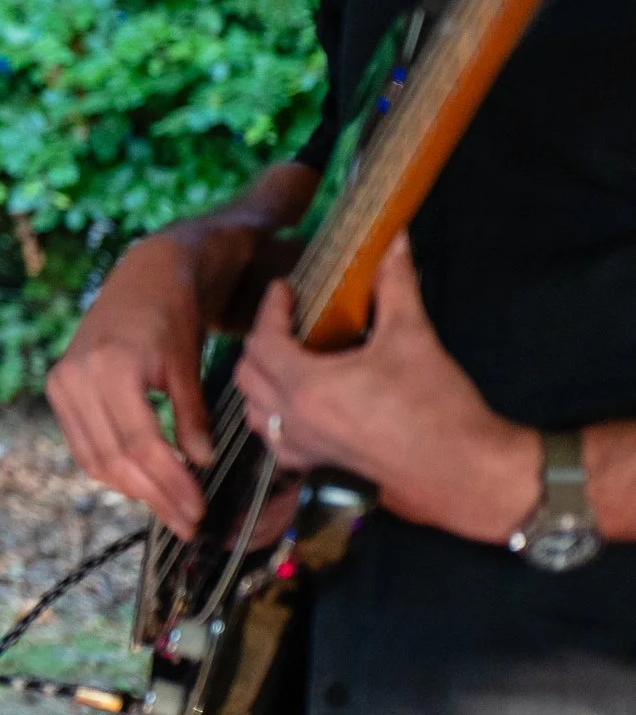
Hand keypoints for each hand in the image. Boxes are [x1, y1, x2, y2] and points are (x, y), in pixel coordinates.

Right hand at [45, 232, 219, 533]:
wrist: (142, 278)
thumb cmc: (173, 316)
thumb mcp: (188, 364)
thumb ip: (191, 415)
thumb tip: (200, 464)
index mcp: (112, 367)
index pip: (141, 444)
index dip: (169, 484)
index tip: (197, 511)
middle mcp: (76, 377)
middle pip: (114, 458)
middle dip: (154, 496)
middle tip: (187, 523)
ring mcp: (61, 383)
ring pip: (93, 458)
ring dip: (132, 490)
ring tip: (169, 509)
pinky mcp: (58, 389)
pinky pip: (82, 445)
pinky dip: (111, 469)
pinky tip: (142, 482)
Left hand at [235, 234, 537, 543]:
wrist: (467, 472)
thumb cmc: (438, 407)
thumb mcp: (413, 337)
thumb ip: (395, 285)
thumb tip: (393, 242)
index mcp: (306, 387)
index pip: (263, 340)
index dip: (270, 309)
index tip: (284, 288)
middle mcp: (293, 421)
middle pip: (248, 374)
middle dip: (260, 341)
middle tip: (285, 320)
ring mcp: (301, 450)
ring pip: (254, 409)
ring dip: (261, 380)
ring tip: (288, 356)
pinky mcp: (316, 468)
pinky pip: (274, 439)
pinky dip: (274, 415)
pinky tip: (299, 401)